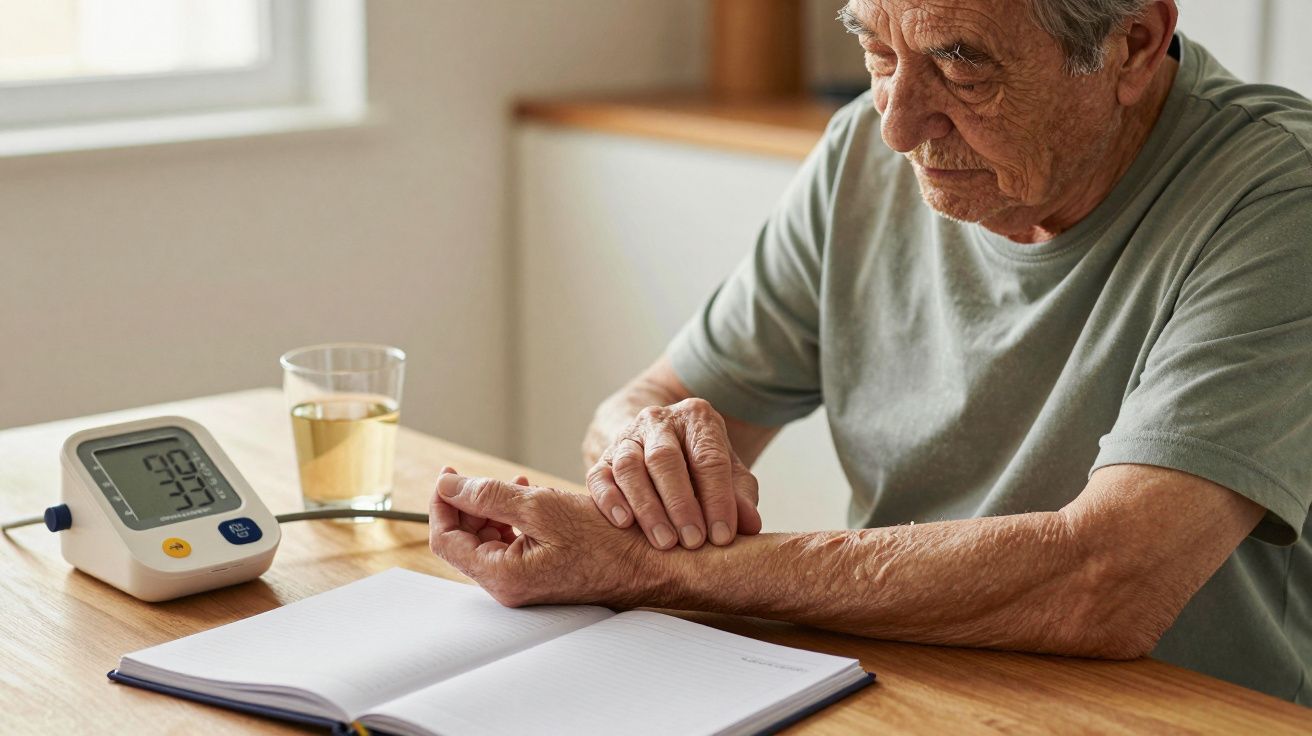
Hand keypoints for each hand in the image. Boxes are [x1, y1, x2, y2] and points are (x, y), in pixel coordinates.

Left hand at [428, 469, 662, 607]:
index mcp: (502, 575)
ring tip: (513, 483)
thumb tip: (449, 485)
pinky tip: (530, 499)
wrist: (650, 564)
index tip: (449, 474)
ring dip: (491, 509)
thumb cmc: (607, 540)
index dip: (442, 503)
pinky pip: (511, 546)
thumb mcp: (542, 505)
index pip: (446, 538)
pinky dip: (512, 520)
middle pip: (464, 540)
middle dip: (467, 503)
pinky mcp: (539, 576)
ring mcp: (524, 584)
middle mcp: (508, 587)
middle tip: (477, 475)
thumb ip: (488, 495)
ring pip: (488, 541)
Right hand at [586, 398, 761, 550]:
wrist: (657, 443)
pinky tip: (624, 523)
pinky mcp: (602, 457)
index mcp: (697, 418)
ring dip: (647, 507)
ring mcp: (626, 437)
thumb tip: (751, 526)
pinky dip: (610, 500)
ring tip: (664, 542)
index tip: (723, 536)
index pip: (708, 458)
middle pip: (665, 459)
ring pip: (630, 467)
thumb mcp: (728, 473)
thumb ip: (741, 497)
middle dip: (681, 504)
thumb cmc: (700, 464)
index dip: (717, 499)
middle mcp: (658, 421)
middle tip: (693, 542)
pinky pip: (599, 477)